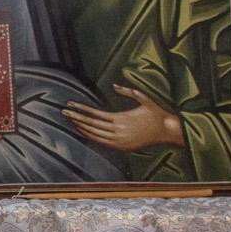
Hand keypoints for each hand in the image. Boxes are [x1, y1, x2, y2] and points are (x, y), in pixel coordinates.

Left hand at [64, 84, 185, 150]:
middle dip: (76, 118)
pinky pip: (102, 143)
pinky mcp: (123, 147)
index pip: (95, 114)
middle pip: (91, 125)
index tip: (70, 105)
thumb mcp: (145, 98)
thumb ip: (130, 91)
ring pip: (95, 136)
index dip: (81, 110)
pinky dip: (91, 137)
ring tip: (71, 121)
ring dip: (82, 128)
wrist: (168, 131)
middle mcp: (118, 132)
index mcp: (121, 119)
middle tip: (63, 111)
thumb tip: (115, 84)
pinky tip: (85, 132)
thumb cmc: (156, 113)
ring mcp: (119, 142)